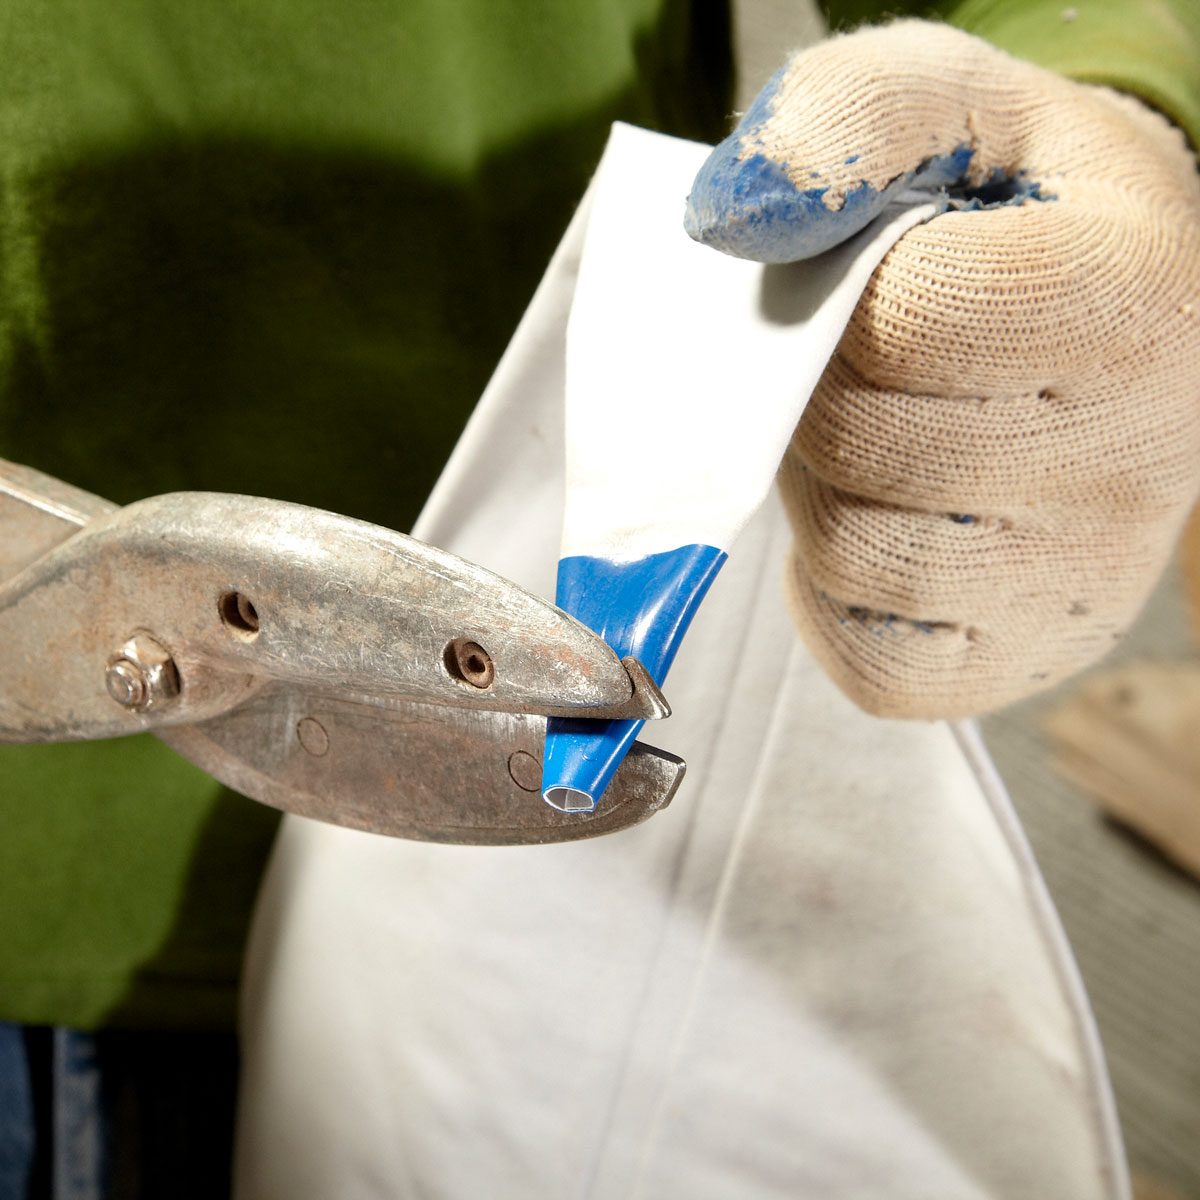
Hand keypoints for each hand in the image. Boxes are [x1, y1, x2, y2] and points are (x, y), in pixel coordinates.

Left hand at [686, 21, 1199, 717]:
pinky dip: (837, 593)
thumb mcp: (947, 107)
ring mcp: (1077, 576)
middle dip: (814, 395)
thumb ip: (845, 119)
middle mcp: (1131, 457)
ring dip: (818, 490)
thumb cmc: (1015, 212)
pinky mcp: (1019, 657)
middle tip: (854, 364)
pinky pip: (871, 658)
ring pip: (854, 557)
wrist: (1113, 314)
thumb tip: (737, 217)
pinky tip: (883, 521)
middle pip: (860, 446)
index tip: (870, 283)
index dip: (840, 300)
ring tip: (870, 437)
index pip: (901, 325)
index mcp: (1125, 300)